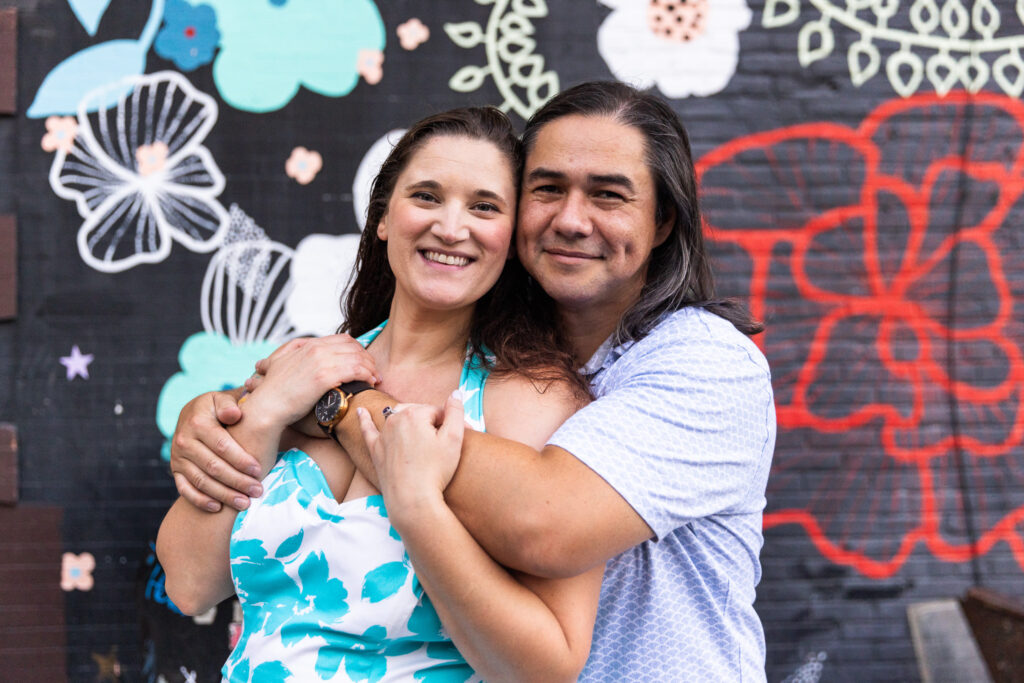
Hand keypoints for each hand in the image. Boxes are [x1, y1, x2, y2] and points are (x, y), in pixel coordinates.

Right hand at [170, 389, 263, 511]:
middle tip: (257, 491)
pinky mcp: (175, 470)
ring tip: (245, 503)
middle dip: (237, 481)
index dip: (240, 459)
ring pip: (201, 481)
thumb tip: (235, 414)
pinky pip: (185, 489)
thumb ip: (230, 403)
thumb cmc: (220, 407)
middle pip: (213, 467)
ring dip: (223, 495)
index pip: (222, 445)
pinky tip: (218, 508)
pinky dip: (200, 501)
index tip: (259, 470)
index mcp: (197, 421)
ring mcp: (177, 457)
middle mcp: (183, 440)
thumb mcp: (224, 398)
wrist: (196, 414)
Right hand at [241, 334, 380, 431]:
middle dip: (368, 359)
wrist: (267, 406)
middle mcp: (316, 349)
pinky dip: (367, 375)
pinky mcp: (324, 376)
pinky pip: (356, 370)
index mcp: (309, 345)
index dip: (359, 350)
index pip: (344, 339)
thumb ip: (296, 357)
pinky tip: (369, 383)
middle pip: (354, 347)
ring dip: (371, 368)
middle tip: (374, 372)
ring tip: (375, 380)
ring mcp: (321, 361)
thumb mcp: (282, 365)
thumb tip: (298, 357)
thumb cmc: (276, 391)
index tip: (364, 363)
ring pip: (358, 357)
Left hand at [357, 395, 464, 520]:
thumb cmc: (435, 470)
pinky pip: (368, 430)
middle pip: (419, 413)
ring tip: (418, 425)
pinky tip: (361, 412)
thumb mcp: (454, 438)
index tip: (466, 435)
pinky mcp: (375, 450)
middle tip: (447, 441)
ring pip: (397, 418)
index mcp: (415, 413)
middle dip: (433, 422)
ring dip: (408, 420)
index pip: (438, 411)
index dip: (452, 423)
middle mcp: (395, 419)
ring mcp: (383, 434)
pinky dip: (364, 420)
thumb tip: (456, 392)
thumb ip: (455, 411)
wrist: (412, 499)